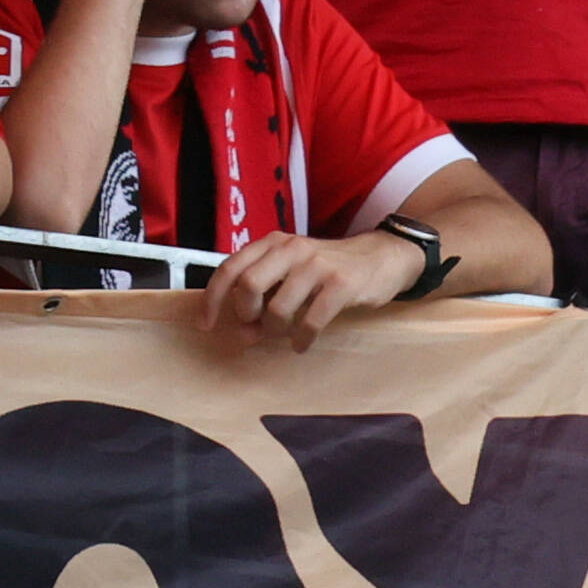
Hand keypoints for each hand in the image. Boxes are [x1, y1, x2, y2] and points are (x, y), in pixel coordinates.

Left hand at [201, 228, 403, 346]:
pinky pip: (310, 321)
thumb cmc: (329, 271)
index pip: (230, 268)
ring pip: (278, 309)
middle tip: (257, 327)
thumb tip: (240, 334)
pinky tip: (303, 343)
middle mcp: (291, 248)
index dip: (213, 300)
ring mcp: (317, 265)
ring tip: (286, 334)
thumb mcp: (291, 276)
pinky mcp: (341, 283)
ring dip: (276, 331)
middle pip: (247, 286)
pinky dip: (302, 340)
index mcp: (273, 244)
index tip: (206, 325)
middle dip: (246, 315)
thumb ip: (264, 299)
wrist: (381, 258)